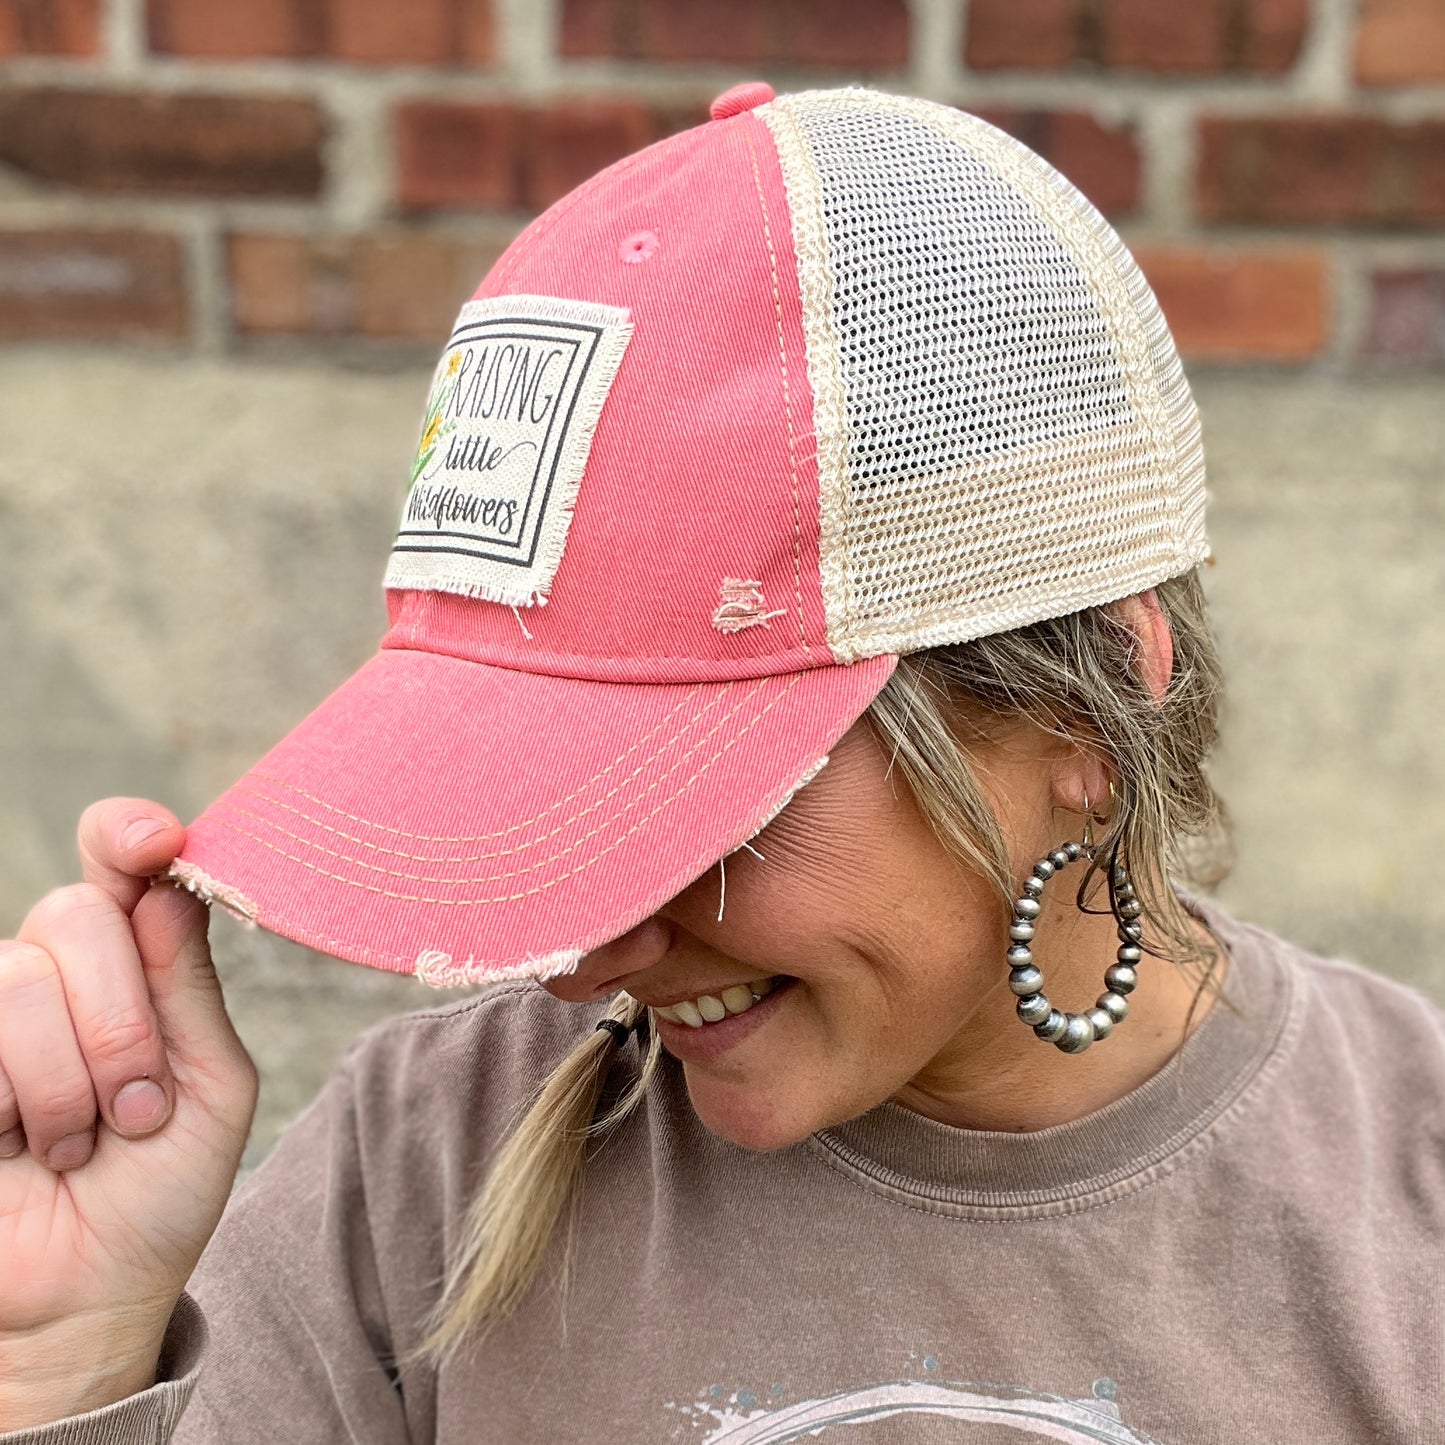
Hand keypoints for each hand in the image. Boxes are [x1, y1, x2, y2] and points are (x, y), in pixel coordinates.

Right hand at [0, 800, 257, 1428]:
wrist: (86, 1294)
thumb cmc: (160, 1189)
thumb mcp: (212, 1088)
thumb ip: (189, 989)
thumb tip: (169, 888)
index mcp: (139, 963)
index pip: (122, 864)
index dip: (131, 834)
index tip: (157, 841)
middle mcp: (63, 972)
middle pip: (78, 914)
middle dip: (121, 1023)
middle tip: (138, 1109)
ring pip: (23, 977)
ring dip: (69, 1080)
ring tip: (81, 1142)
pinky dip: (14, 1103)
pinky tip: (23, 1148)